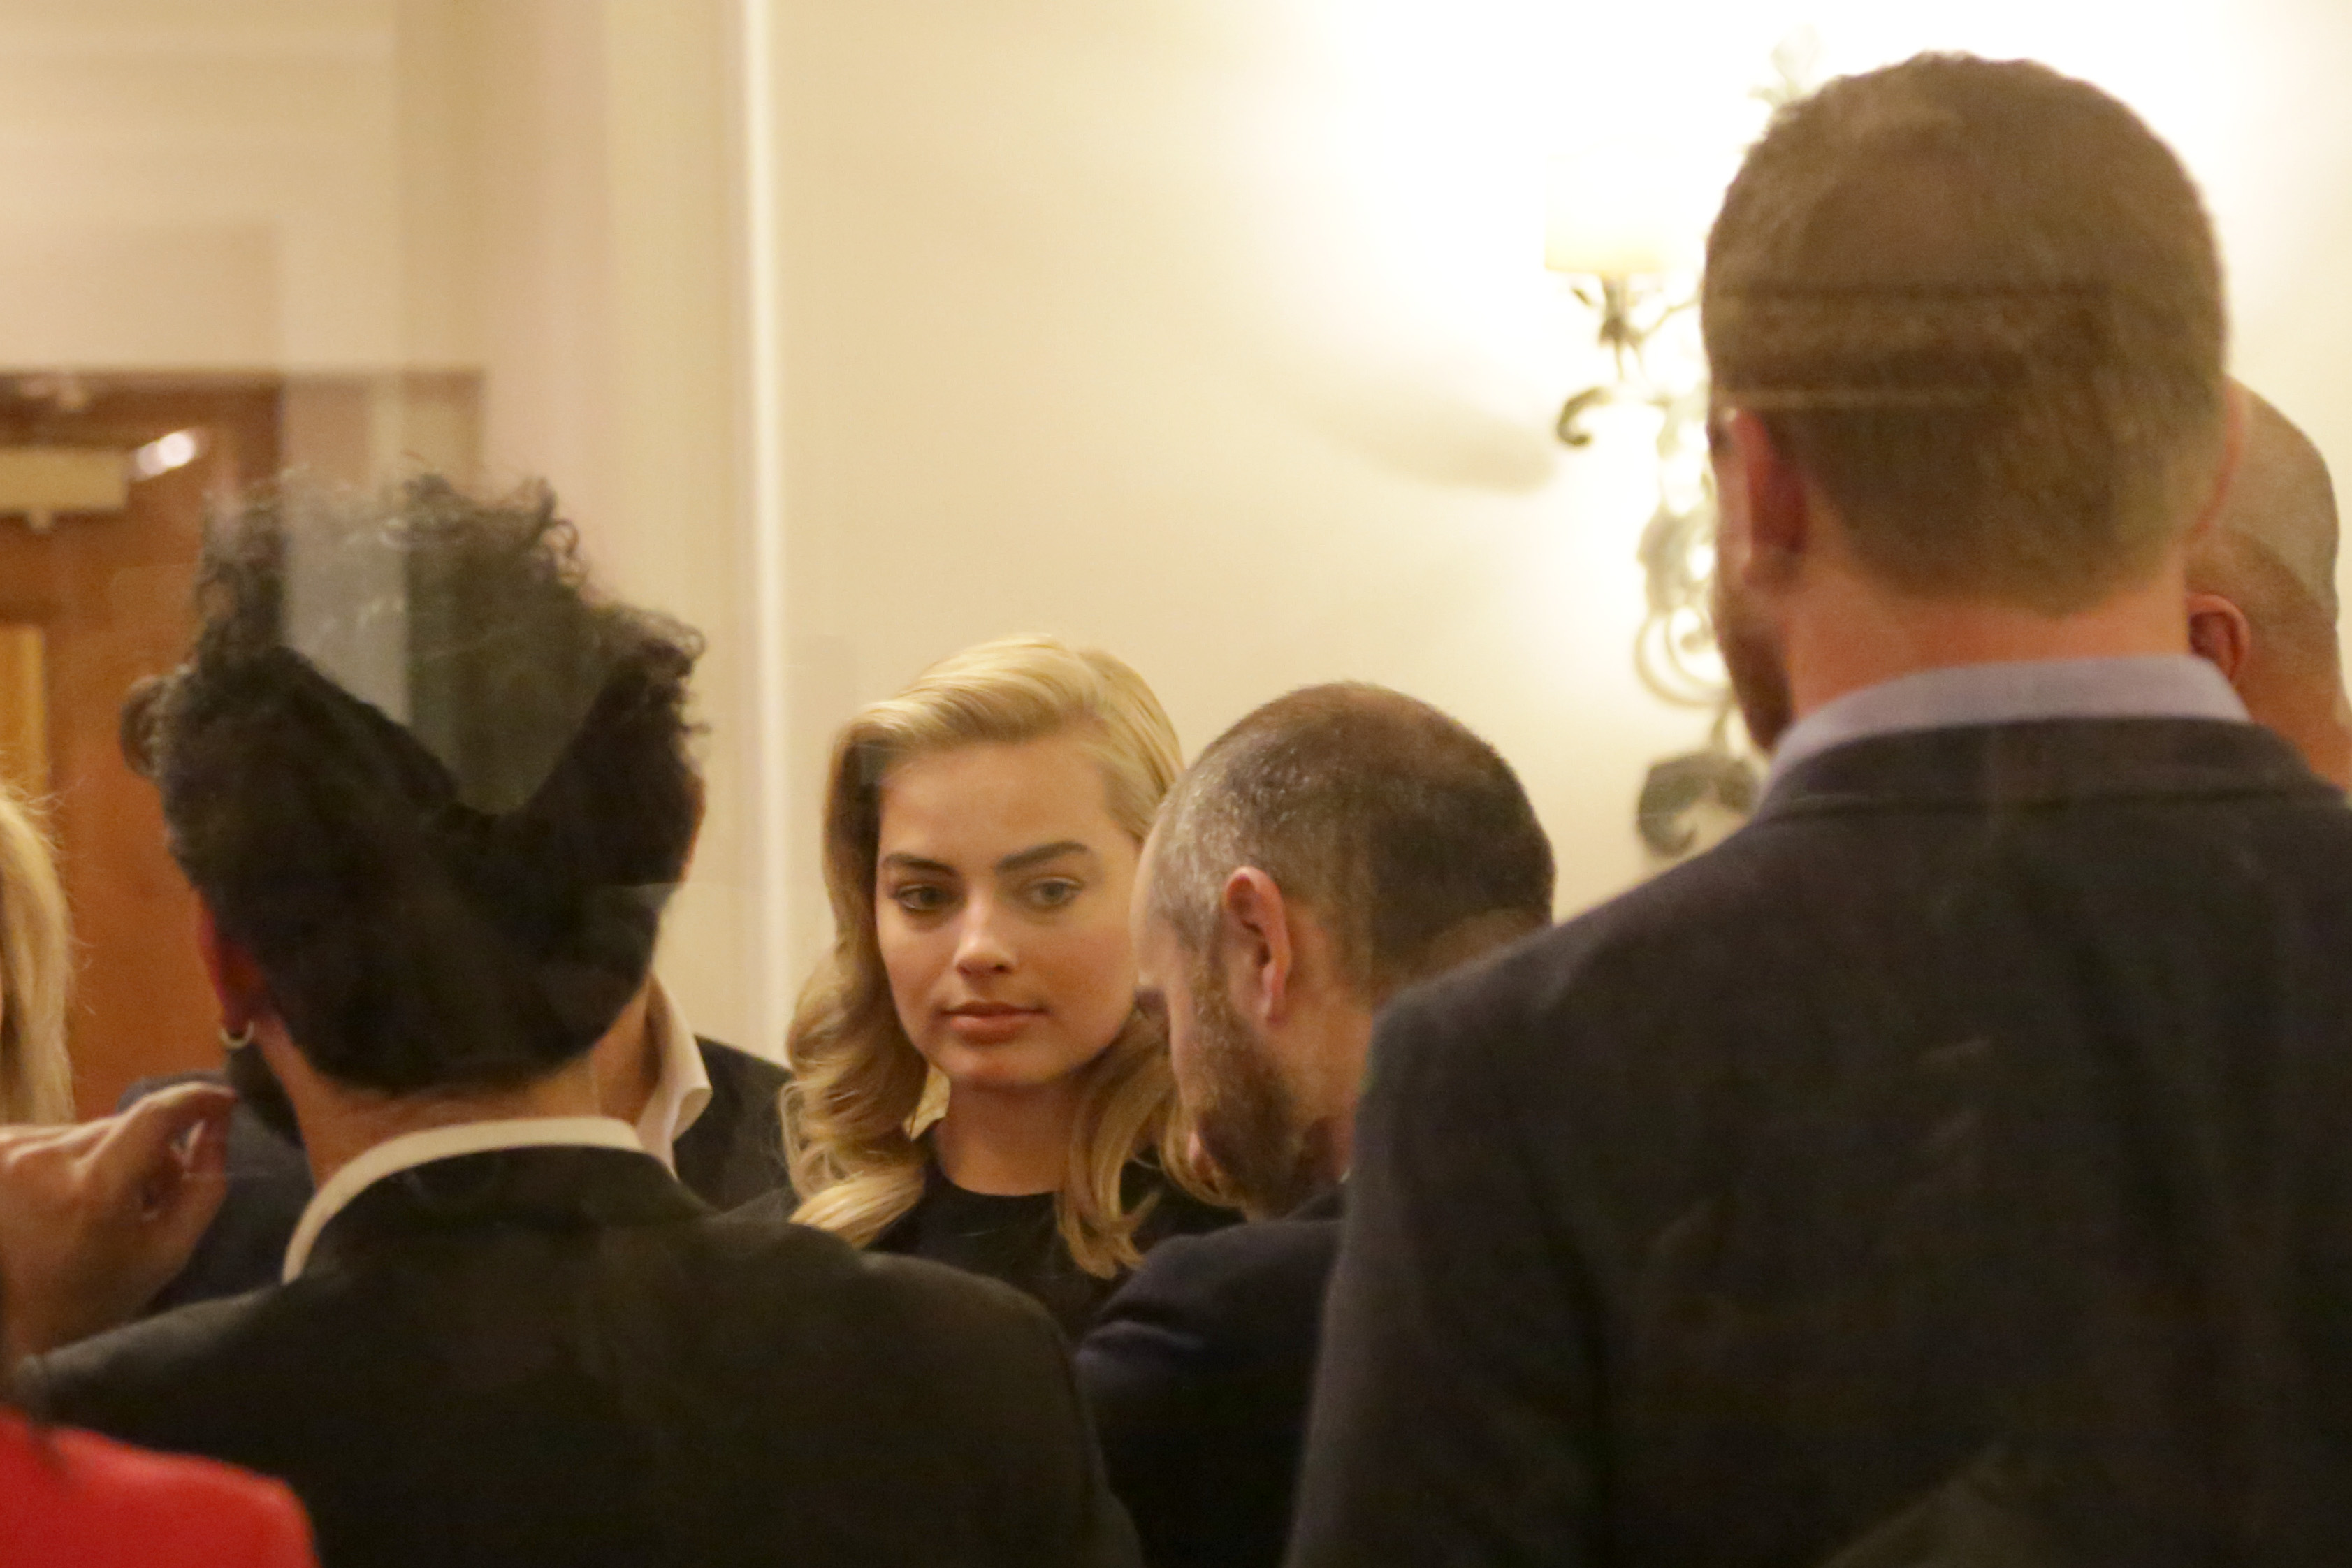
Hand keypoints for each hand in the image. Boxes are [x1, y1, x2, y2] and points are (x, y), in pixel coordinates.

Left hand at [0, 1083, 234, 1364]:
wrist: (11, 1322)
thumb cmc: (95, 1297)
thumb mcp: (168, 1251)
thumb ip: (204, 1184)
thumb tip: (218, 1120)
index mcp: (91, 1191)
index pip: (153, 1117)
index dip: (197, 1099)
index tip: (225, 1101)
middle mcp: (43, 1160)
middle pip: (126, 1126)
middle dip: (152, 1153)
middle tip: (154, 1198)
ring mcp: (10, 1151)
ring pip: (94, 1130)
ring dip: (112, 1156)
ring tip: (104, 1206)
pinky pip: (60, 1136)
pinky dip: (76, 1160)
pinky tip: (68, 1199)